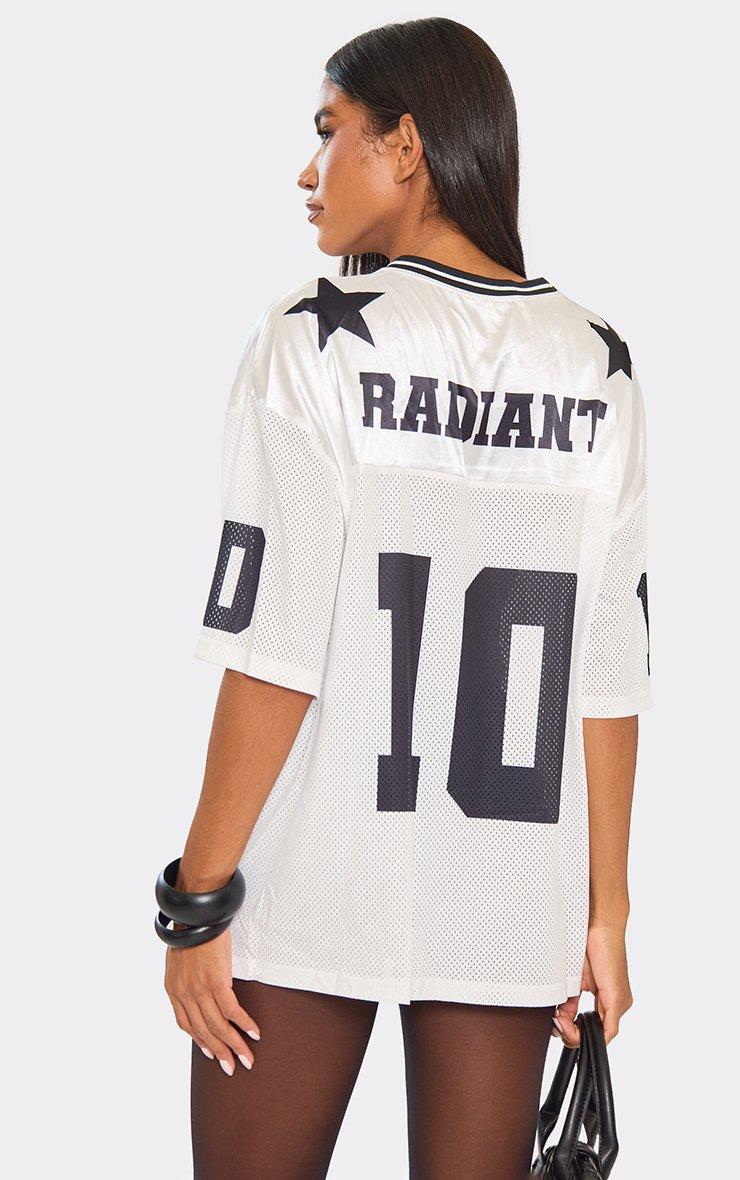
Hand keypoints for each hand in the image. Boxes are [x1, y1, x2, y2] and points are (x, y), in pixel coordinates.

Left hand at [164, 927, 260, 1074]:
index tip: (211, 1052)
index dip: (200, 1041)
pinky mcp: (216, 982)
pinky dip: (243, 1024)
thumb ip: (187, 979)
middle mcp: (184, 994)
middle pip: (203, 1031)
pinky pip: (231, 1011)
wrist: (196, 915)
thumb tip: (199, 989)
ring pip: (218, 1026)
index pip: (185, 1024)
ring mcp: (200, 990)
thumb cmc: (192, 931)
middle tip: (232, 1067)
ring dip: (234, 1045)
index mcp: (173, 989)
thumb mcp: (180, 959)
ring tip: (246, 1059)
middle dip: (219, 1052)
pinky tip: (253, 1033)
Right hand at [552, 920, 632, 1046]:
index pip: (589, 1028)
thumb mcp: (575, 980)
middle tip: (556, 1022)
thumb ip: (569, 1001)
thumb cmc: (588, 945)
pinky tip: (573, 1027)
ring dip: (575, 1032)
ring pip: (599, 1034)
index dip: (571, 1031)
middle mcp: (616, 1004)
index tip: (556, 1022)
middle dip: (570, 1033)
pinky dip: (589, 1034)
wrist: (601, 924)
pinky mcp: (618, 999)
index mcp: (606, 1000)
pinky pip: (608, 1030)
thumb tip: (559, 1020)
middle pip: (593, 1034)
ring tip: (559, 1020)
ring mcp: (620, 1003)